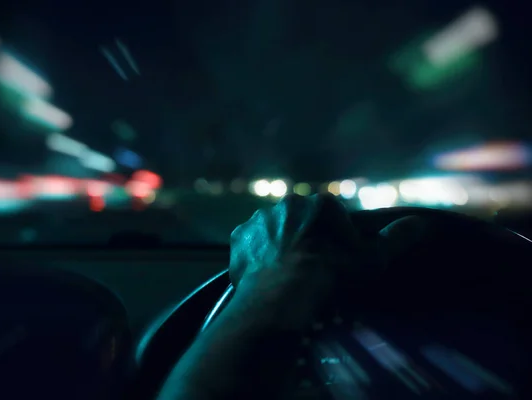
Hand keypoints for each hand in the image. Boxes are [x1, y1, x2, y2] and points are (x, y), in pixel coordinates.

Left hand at [228, 194, 427, 330]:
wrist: (279, 296)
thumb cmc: (325, 273)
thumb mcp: (366, 259)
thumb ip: (393, 240)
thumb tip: (421, 223)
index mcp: (311, 203)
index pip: (331, 213)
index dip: (341, 234)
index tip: (344, 257)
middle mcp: (280, 205)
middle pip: (300, 219)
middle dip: (310, 236)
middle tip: (316, 264)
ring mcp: (256, 222)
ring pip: (275, 230)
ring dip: (283, 244)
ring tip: (291, 272)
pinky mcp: (237, 241)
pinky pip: (252, 244)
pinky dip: (261, 255)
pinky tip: (269, 273)